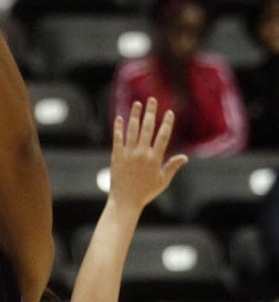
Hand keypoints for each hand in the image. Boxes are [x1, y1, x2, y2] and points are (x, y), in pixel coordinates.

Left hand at [110, 98, 187, 212]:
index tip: (169, 112)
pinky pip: (117, 139)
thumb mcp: (162, 181)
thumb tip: (185, 157)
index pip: (163, 136)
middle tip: (152, 100)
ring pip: (132, 130)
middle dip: (150, 113)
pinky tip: (119, 117)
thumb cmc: (145, 192)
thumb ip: (172, 167)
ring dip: (135, 115)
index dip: (166, 123)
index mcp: (155, 159)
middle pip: (147, 128)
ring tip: (137, 103)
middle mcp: (142, 154)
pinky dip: (118, 128)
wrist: (125, 201)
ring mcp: (128, 154)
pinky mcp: (116, 156)